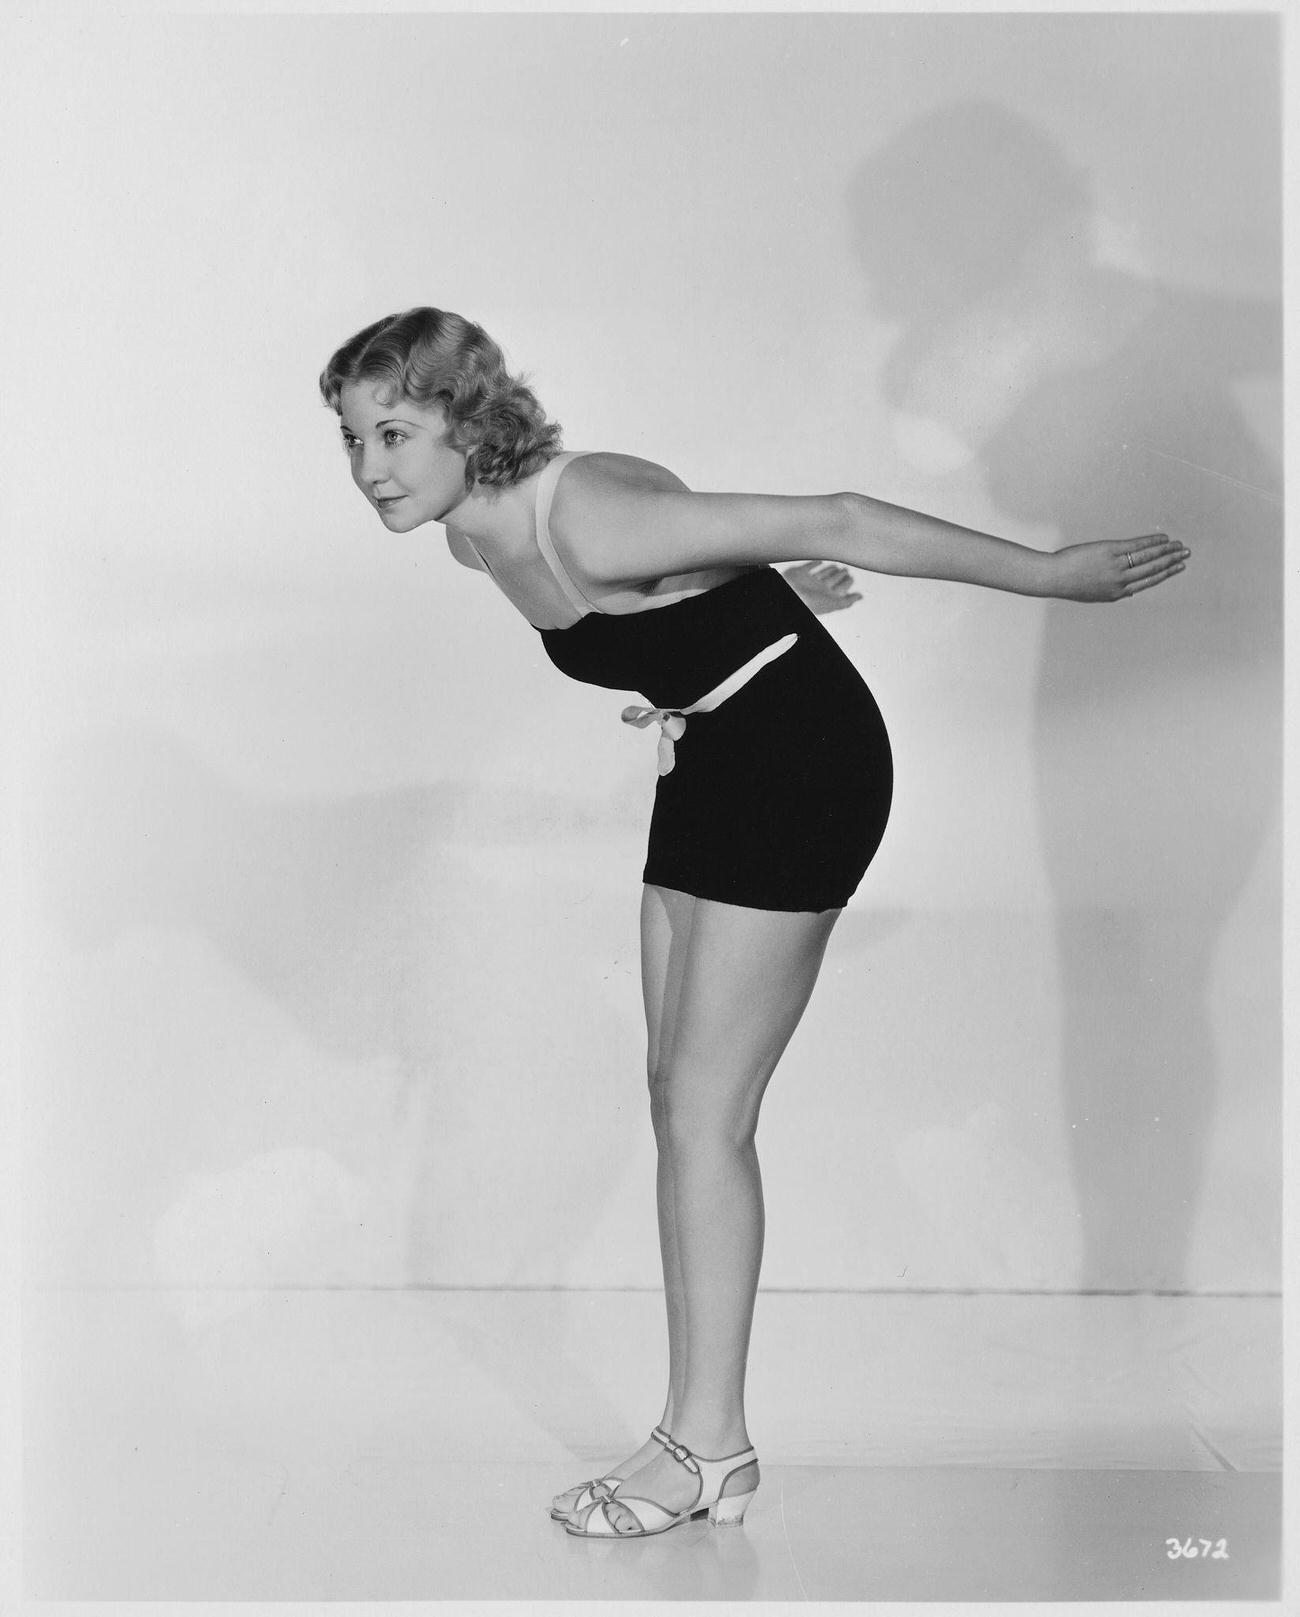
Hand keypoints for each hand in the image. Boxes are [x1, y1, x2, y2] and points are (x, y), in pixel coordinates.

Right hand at [781, 560, 862, 614]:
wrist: (789, 595)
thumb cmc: (809, 602)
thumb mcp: (833, 603)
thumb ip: (847, 601)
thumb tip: (860, 597)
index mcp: (826, 596)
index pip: (840, 588)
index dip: (846, 583)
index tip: (852, 578)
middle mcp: (818, 588)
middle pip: (832, 580)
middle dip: (839, 575)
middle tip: (846, 570)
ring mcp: (809, 580)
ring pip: (821, 574)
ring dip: (829, 570)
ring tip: (835, 566)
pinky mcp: (800, 573)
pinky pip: (809, 566)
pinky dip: (814, 563)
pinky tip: (819, 561)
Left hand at [1050, 533, 1189, 601]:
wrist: (1053, 578)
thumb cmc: (1069, 584)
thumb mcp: (1093, 594)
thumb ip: (1112, 591)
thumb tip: (1129, 590)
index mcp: (1117, 594)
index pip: (1147, 582)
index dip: (1165, 574)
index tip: (1178, 568)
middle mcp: (1120, 581)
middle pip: (1153, 570)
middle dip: (1172, 561)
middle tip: (1186, 554)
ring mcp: (1116, 567)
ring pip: (1149, 558)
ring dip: (1167, 550)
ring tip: (1179, 544)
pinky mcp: (1110, 552)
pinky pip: (1136, 546)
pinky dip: (1151, 541)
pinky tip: (1162, 537)